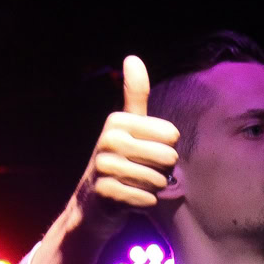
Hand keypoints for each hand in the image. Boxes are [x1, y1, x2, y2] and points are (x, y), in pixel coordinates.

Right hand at [76, 55, 179, 223]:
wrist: (91, 206)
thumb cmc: (118, 163)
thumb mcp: (126, 126)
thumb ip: (134, 95)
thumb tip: (132, 57)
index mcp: (118, 121)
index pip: (172, 135)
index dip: (166, 149)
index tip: (144, 153)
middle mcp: (109, 140)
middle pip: (169, 157)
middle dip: (162, 171)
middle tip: (141, 173)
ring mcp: (105, 167)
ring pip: (159, 180)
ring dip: (152, 189)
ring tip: (134, 185)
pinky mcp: (106, 193)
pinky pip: (148, 199)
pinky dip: (144, 204)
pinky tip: (128, 200)